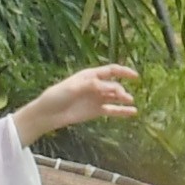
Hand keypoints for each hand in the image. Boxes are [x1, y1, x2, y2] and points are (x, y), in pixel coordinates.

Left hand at [12, 64, 139, 143]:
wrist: (49, 114)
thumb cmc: (57, 96)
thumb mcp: (73, 88)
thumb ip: (92, 86)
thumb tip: (110, 86)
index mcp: (90, 76)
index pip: (111, 71)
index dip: (124, 72)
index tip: (136, 76)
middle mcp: (96, 86)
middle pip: (114, 85)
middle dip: (120, 89)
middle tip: (123, 97)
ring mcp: (97, 98)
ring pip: (115, 97)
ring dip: (124, 99)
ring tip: (130, 102)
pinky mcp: (96, 111)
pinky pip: (112, 110)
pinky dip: (122, 111)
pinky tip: (133, 112)